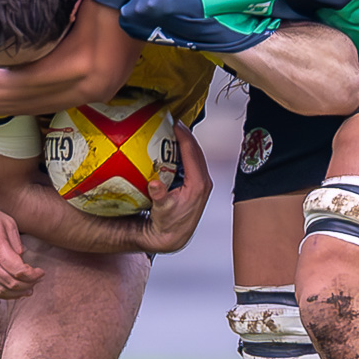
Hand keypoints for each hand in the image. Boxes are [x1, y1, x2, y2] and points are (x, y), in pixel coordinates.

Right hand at [0, 199, 43, 298]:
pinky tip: (10, 292)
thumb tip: (24, 258)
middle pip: (10, 283)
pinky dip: (1, 294)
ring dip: (16, 293)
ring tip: (27, 290)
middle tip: (36, 281)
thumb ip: (18, 242)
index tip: (41, 272)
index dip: (33, 275)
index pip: (19, 270)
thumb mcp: (7, 222)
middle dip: (28, 285)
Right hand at [140, 125, 211, 253]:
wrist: (173, 237)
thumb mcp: (162, 210)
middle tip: (173, 121)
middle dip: (185, 134)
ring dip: (186, 142)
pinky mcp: (198, 185)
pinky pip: (192, 163)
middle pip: (196, 150)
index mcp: (198, 184)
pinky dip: (185, 152)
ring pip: (196, 156)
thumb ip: (159, 196)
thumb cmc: (167, 223)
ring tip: (174, 130)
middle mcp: (204, 182)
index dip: (183, 136)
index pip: (192, 153)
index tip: (174, 123)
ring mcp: (202, 183)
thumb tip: (154, 183)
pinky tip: (174, 147)